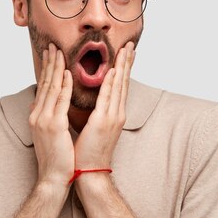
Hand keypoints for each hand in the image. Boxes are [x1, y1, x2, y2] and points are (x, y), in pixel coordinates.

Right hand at [29, 43, 74, 188]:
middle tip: (52, 45)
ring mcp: (44, 120)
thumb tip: (43, 104)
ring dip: (55, 67)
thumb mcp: (49, 134)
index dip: (47, 69)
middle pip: (44, 83)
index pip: (43, 86)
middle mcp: (38, 115)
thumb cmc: (58, 158)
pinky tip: (67, 73)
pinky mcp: (53, 126)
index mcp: (38, 116)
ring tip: (59, 51)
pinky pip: (59, 101)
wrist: (55, 178)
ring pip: (50, 87)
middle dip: (49, 62)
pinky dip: (63, 86)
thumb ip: (47, 116)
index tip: (50, 53)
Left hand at [73, 41, 134, 169]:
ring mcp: (113, 118)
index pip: (120, 86)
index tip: (126, 54)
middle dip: (127, 62)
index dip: (124, 69)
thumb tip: (88, 102)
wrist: (89, 173)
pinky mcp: (103, 122)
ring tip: (126, 50)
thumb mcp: (92, 128)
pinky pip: (108, 98)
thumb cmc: (87, 153)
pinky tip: (114, 70)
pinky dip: (112, 83)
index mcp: (114, 115)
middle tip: (130, 44)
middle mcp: (117, 114)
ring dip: (123, 66)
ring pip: (119, 86)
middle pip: (124, 82)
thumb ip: (93, 113)